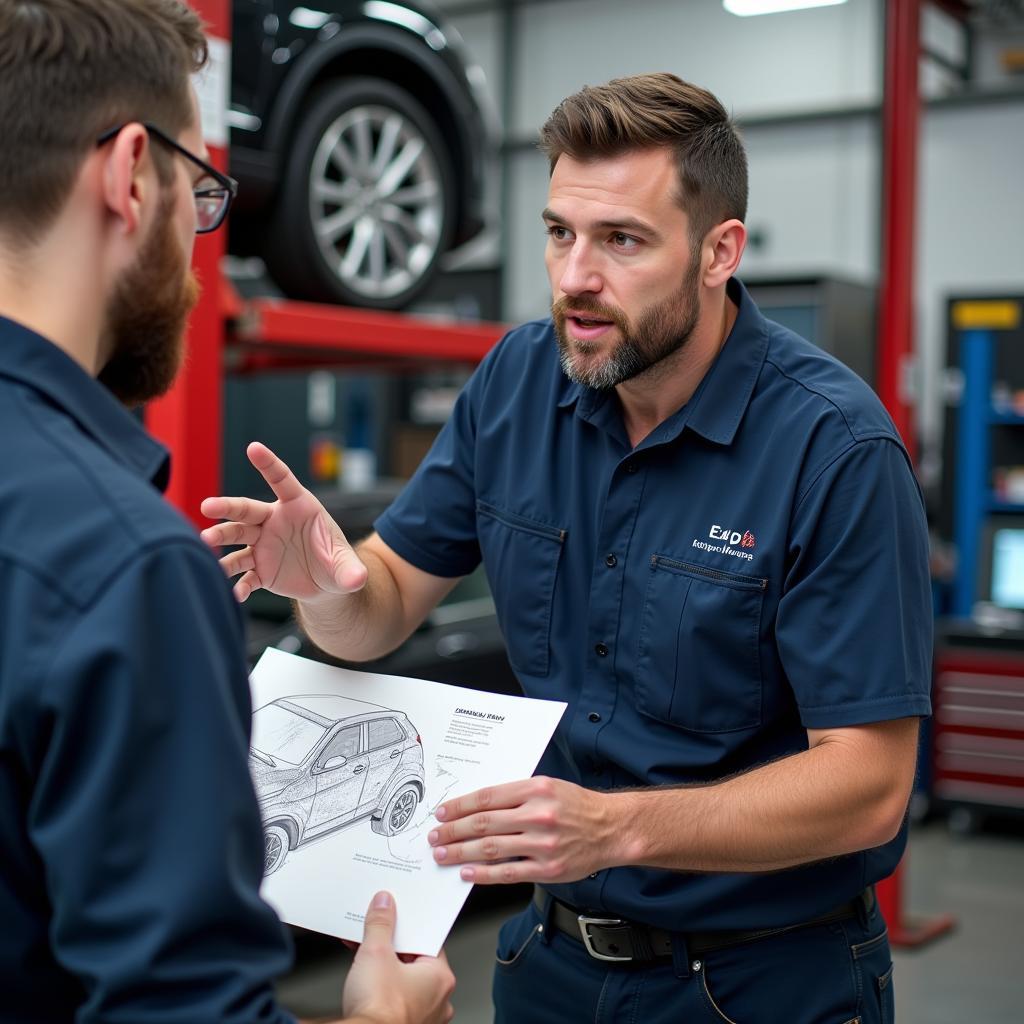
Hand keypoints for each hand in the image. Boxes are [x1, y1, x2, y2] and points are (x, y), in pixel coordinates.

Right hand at [200, 442, 367, 602]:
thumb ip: (350, 571)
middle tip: (208, 507)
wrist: (326, 585)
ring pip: (237, 538)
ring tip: (206, 544)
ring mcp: (262, 545)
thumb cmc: (337, 562)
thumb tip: (357, 580)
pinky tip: (236, 593)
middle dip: (226, 507)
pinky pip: (245, 574)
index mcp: (298, 507)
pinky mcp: (259, 569)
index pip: (283, 481)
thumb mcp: (347, 566)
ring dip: (221, 540)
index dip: (269, 465)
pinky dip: (239, 583)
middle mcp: (274, 521)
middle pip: (247, 510)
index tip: (254, 448)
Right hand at [341, 891, 454, 1023]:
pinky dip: (382, 988)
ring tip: (365, 958)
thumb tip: (384, 906)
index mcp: (441, 977)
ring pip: (404, 981)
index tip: (396, 919)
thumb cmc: (379, 1011)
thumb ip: (381, 924)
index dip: (409, 927)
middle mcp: (438, 1000)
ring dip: (385, 969)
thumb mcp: (376, 952)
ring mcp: (422, 1017)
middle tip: (377, 937)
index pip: (429, 940)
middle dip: (393, 948)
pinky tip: (364, 980)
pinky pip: (396, 999)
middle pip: (415, 960)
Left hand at [427, 777, 617, 884]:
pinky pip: (508, 872)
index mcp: (535, 789)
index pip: (487, 797)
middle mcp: (538, 814)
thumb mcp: (547, 787)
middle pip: (484, 823)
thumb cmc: (576, 805)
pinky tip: (468, 873)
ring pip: (491, 848)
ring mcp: (543, 844)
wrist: (610, 828)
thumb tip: (476, 807)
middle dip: (453, 831)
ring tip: (443, 855)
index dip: (460, 806)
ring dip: (461, 853)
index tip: (442, 812)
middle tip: (435, 836)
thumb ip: (515, 795)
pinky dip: (484, 873)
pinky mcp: (547, 868)